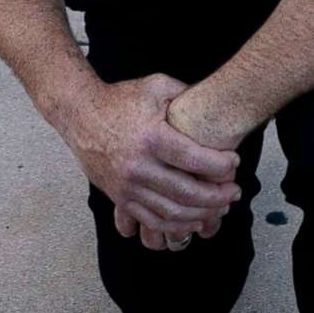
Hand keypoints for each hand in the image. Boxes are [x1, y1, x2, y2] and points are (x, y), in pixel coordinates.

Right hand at [57, 74, 240, 240]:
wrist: (79, 114)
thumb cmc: (119, 100)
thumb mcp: (156, 86)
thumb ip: (187, 94)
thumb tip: (216, 104)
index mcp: (151, 138)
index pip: (195, 160)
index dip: (221, 166)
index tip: (234, 163)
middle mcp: (138, 166)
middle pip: (187, 192)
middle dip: (218, 196)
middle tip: (234, 192)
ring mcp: (127, 186)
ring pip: (172, 212)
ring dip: (202, 214)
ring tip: (220, 208)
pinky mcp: (119, 198)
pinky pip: (151, 221)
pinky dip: (176, 226)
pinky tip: (194, 220)